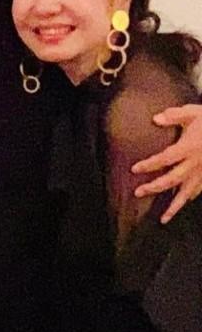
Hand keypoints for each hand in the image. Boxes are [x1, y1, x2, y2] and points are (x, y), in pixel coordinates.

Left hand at [131, 104, 201, 221]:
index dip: (150, 164)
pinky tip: (182, 203)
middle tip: (138, 192)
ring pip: (188, 192)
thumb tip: (155, 119)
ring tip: (163, 219)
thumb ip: (174, 115)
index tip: (135, 169)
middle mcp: (196, 162)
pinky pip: (199, 190)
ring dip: (175, 206)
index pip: (165, 158)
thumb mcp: (193, 112)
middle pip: (173, 179)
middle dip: (155, 187)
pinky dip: (190, 198)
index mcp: (189, 147)